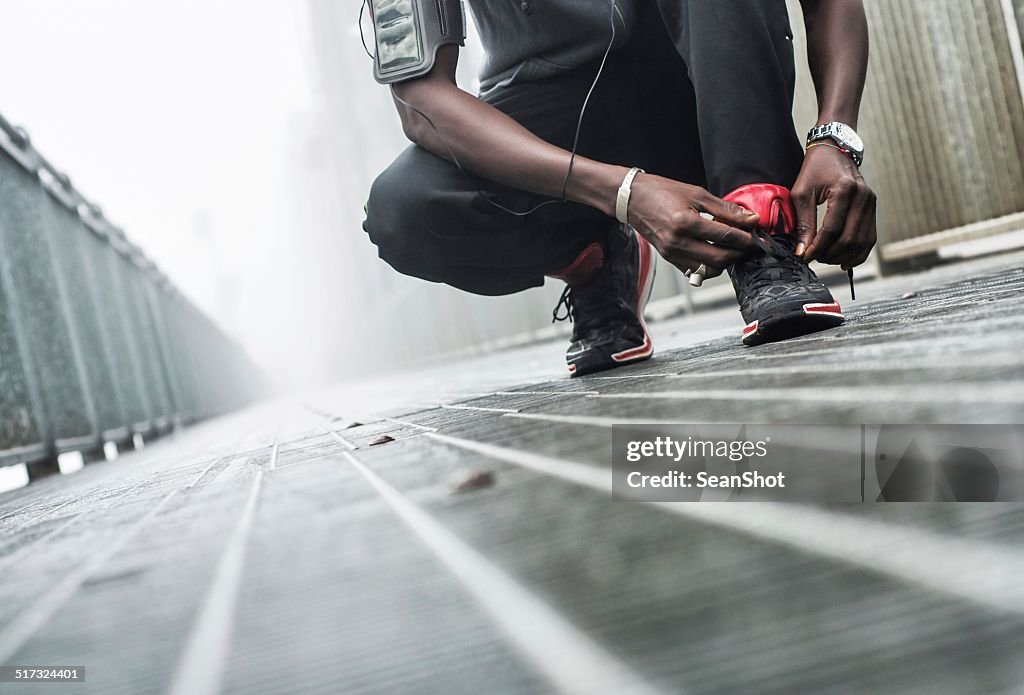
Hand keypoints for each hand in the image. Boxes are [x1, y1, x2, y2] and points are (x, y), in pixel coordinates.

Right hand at [626, 173, 762, 277]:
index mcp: (685, 222)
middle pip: (719, 258)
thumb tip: (749, 219)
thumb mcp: (697, 194)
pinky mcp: (669, 258)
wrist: (633, 199)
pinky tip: (715, 252)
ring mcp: (672, 253)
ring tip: (732, 248)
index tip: (756, 235)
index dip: (745, 237)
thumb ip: (725, 209)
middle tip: (748, 244)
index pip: (725, 236)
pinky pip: (695, 270)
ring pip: (708, 269)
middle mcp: (678, 242)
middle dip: (739, 253)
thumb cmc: (661, 192)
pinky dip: (709, 265)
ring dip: (725, 262)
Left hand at [792, 145, 876, 269]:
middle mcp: (863, 196)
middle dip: (829, 254)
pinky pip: (870, 237)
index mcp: (844, 190)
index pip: (832, 229)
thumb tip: (802, 251)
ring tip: (825, 258)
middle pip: (849, 238)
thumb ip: (803, 223)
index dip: (817, 248)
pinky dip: (858, 253)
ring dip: (843, 256)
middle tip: (813, 257)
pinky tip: (843, 260)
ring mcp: (871, 202)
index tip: (804, 256)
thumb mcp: (802, 193)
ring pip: (862, 242)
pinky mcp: (873, 208)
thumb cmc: (815, 169)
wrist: (834, 150)